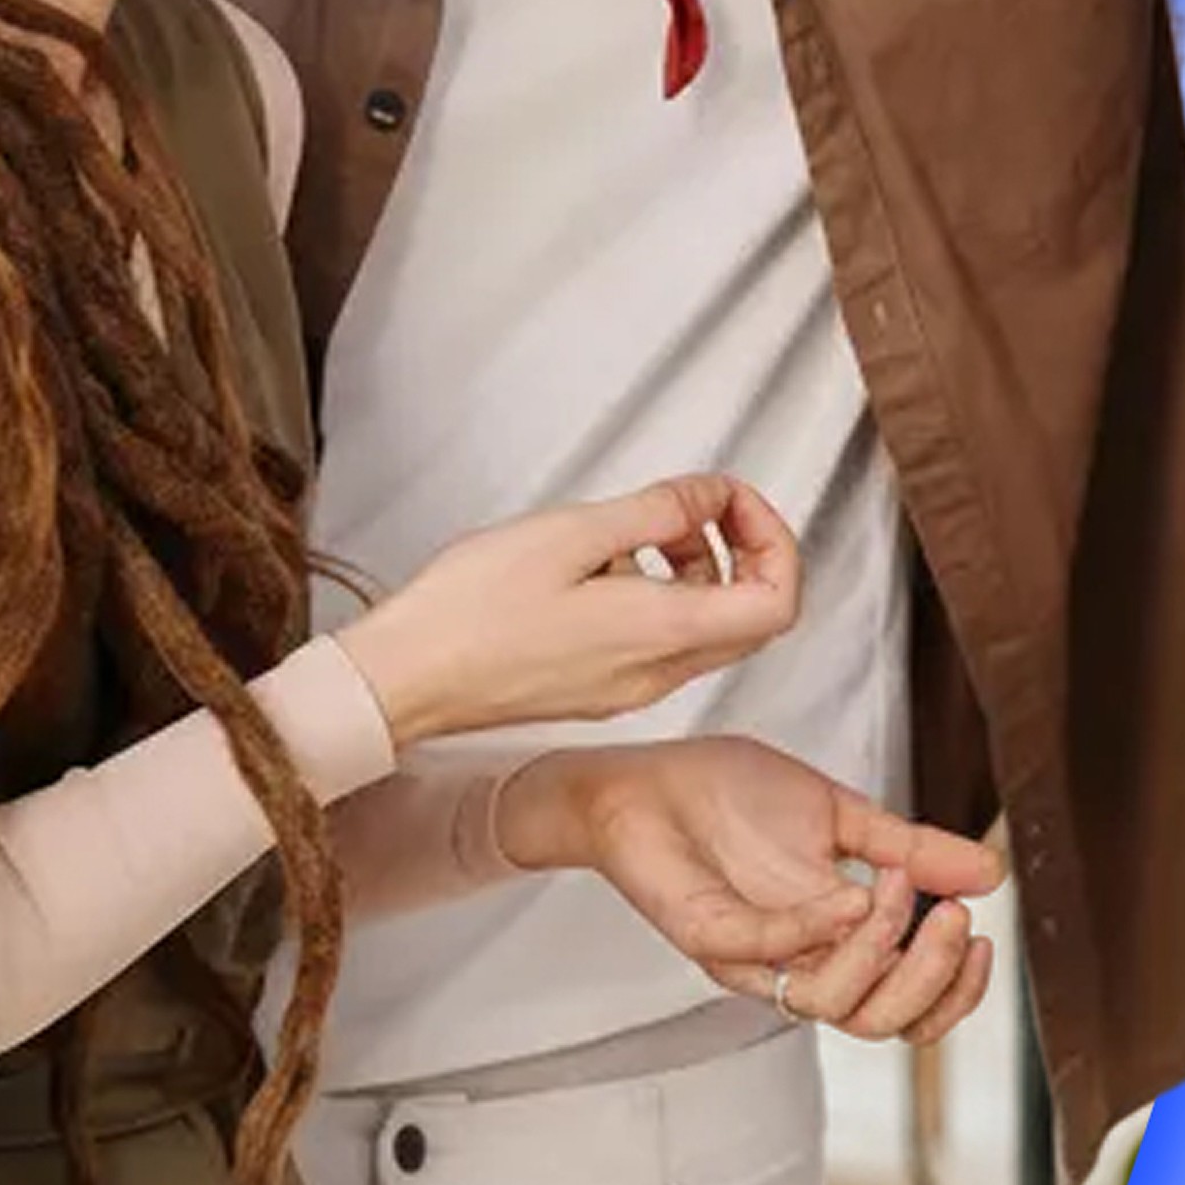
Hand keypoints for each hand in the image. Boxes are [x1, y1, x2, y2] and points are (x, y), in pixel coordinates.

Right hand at [335, 477, 800, 753]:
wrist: (406, 678)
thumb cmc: (471, 611)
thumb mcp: (572, 533)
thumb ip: (656, 510)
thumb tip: (711, 496)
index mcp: (661, 632)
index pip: (777, 601)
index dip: (773, 540)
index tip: (730, 500)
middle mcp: (657, 672)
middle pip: (751, 617)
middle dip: (739, 549)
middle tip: (694, 506)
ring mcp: (629, 687)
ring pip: (707, 628)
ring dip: (696, 569)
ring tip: (638, 528)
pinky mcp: (599, 689)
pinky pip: (662, 642)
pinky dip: (660, 594)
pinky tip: (602, 564)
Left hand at [500, 736, 1003, 1016]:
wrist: (642, 775)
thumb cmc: (728, 796)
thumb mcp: (840, 814)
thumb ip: (910, 849)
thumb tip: (991, 871)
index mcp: (831, 944)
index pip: (903, 1008)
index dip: (951, 994)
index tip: (983, 940)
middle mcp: (795, 962)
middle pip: (878, 1022)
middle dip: (930, 979)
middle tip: (956, 919)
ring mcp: (748, 955)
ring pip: (828, 1005)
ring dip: (879, 952)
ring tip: (896, 889)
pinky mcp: (702, 933)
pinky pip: (762, 953)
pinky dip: (813, 930)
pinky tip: (851, 894)